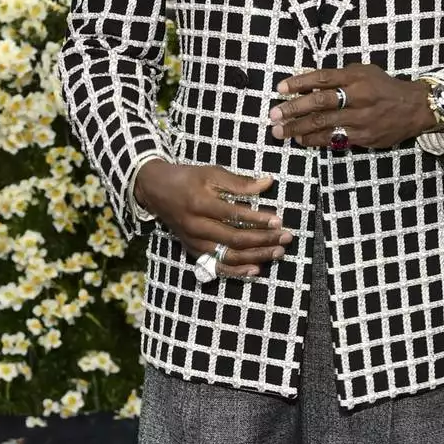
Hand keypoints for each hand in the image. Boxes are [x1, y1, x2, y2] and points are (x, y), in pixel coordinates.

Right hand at [133, 163, 292, 278]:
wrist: (157, 191)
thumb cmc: (187, 179)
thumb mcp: (211, 173)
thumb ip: (239, 182)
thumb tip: (268, 183)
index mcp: (200, 203)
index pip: (234, 215)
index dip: (258, 219)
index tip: (279, 221)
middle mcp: (196, 226)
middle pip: (234, 239)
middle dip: (263, 240)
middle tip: (286, 238)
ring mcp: (194, 242)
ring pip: (228, 256)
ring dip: (256, 256)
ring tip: (277, 252)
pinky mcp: (194, 252)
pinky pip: (217, 266)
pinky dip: (237, 270)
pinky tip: (256, 270)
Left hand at [269, 64, 435, 149]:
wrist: (414, 108)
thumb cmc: (384, 87)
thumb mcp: (364, 72)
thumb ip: (339, 77)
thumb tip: (309, 84)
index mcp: (356, 78)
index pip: (322, 78)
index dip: (299, 83)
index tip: (280, 89)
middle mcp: (358, 97)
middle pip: (319, 104)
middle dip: (293, 110)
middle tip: (274, 115)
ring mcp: (361, 119)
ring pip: (324, 125)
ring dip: (299, 129)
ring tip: (280, 131)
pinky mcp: (364, 137)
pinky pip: (335, 139)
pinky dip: (316, 140)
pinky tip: (301, 140)